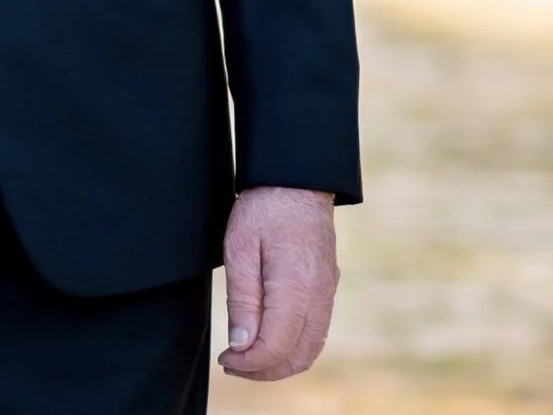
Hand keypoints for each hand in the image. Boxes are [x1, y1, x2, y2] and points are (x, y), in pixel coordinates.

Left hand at [219, 186, 338, 380]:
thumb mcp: (240, 248)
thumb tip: (241, 345)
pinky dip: (292, 349)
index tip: (225, 357)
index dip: (249, 363)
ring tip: (245, 357)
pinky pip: (315, 334)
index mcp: (297, 287)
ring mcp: (328, 295)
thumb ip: (243, 300)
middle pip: (298, 357)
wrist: (297, 182)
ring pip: (310, 350)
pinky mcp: (327, 290)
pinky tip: (266, 341)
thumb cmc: (263, 210)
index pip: (277, 346)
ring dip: (278, 363)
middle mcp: (320, 297)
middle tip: (231, 363)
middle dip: (263, 370)